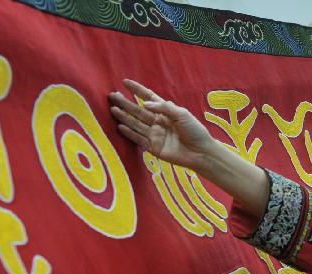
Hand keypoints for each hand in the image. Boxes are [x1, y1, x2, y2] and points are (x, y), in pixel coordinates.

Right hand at [108, 79, 268, 216]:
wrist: (200, 153)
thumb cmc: (195, 131)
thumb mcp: (182, 114)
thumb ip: (164, 108)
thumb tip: (145, 104)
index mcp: (166, 111)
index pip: (148, 97)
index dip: (137, 90)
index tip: (124, 82)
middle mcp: (158, 122)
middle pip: (138, 111)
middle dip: (125, 103)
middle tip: (112, 96)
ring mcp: (155, 135)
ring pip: (136, 124)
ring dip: (124, 117)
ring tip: (112, 109)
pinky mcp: (153, 148)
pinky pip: (139, 139)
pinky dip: (129, 133)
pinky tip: (119, 126)